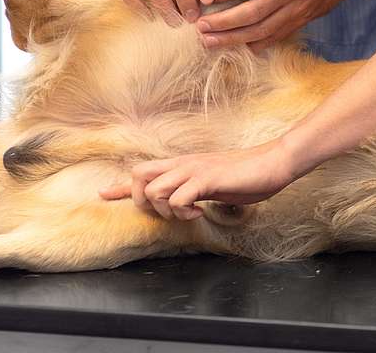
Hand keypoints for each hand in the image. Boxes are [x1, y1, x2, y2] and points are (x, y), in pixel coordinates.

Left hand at [98, 138, 297, 220]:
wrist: (272, 163)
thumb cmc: (246, 175)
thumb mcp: (213, 182)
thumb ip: (194, 188)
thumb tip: (183, 201)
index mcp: (184, 165)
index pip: (144, 172)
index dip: (121, 187)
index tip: (103, 194)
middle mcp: (184, 164)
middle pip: (139, 174)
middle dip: (139, 199)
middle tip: (163, 212)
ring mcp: (194, 169)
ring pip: (154, 189)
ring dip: (164, 209)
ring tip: (187, 213)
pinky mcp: (207, 178)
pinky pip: (178, 197)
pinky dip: (183, 210)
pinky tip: (199, 211)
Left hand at [196, 0, 362, 50]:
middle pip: (249, 13)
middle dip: (220, 23)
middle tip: (199, 27)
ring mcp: (298, 7)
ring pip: (260, 31)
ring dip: (232, 39)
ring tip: (210, 42)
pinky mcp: (304, 19)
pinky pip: (276, 37)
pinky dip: (255, 44)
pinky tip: (239, 45)